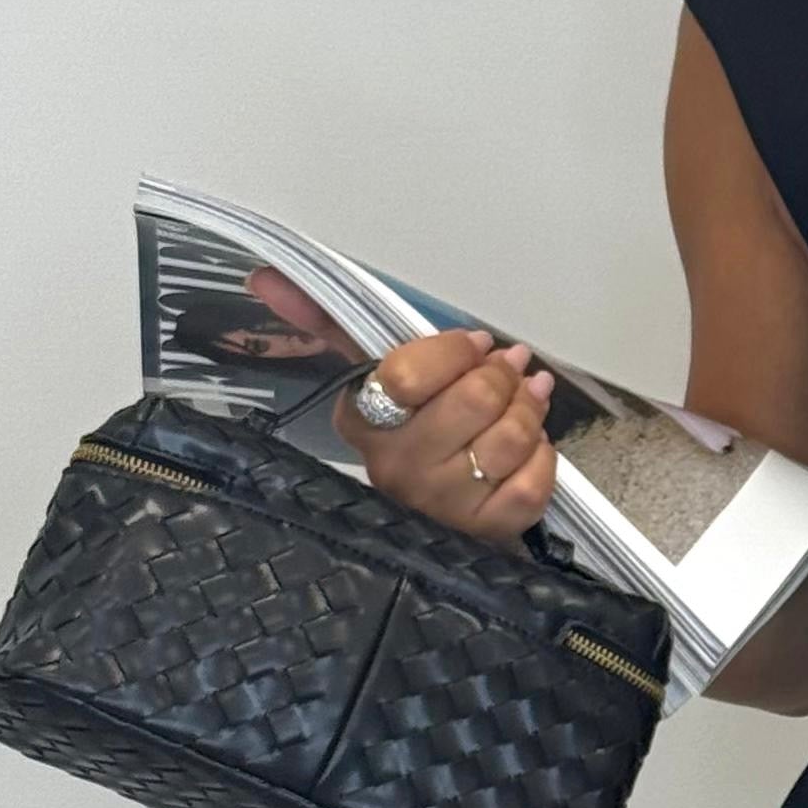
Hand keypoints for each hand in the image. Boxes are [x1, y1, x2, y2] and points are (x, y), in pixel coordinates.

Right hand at [336, 325, 558, 546]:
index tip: (475, 344)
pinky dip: (543, 457)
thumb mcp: (373, 374)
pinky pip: (532, 482)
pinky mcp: (486, 529)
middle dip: (504, 375)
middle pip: (474, 399)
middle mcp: (397, 465)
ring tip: (528, 400)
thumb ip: (328, 320)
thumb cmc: (410, 427)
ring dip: (529, 410)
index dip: (455, 351)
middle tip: (510, 369)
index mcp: (364, 419)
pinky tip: (531, 448)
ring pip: (510, 438)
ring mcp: (441, 502)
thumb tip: (265, 278)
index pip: (410, 373)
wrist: (427, 515)